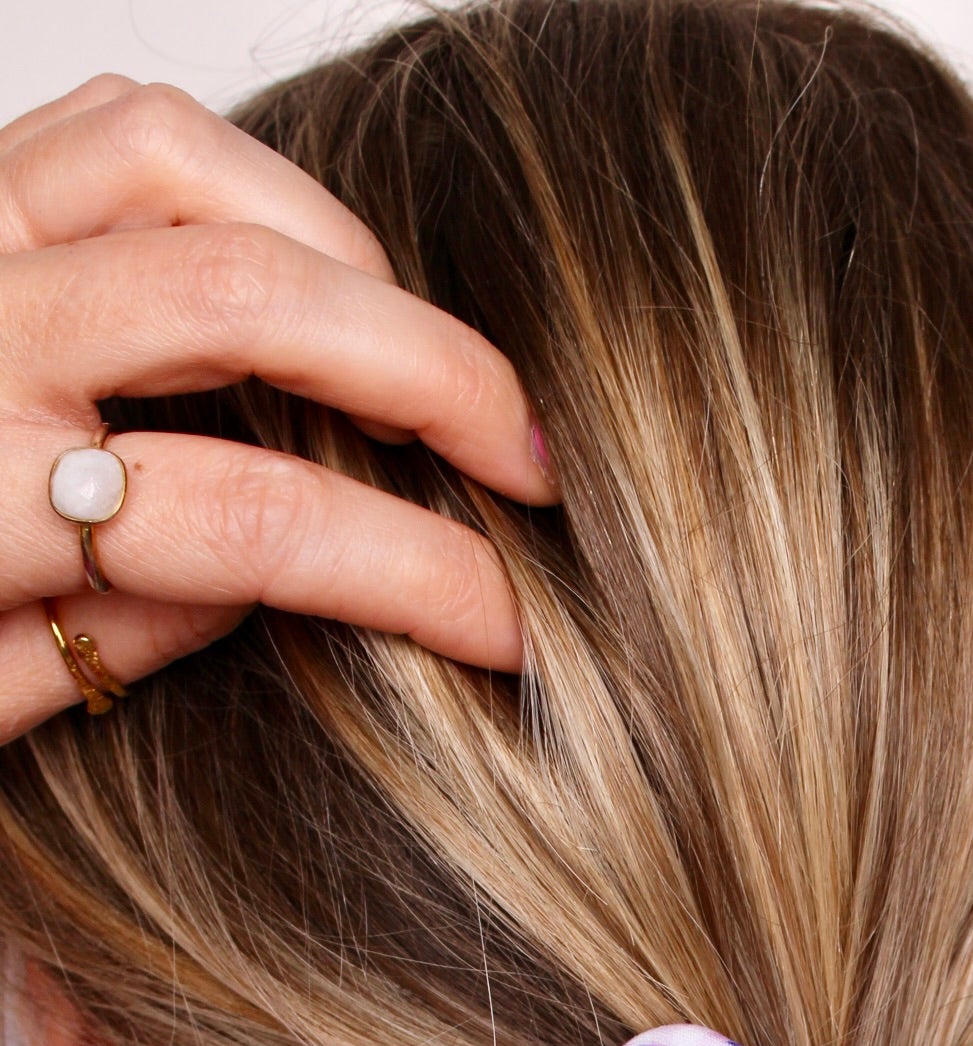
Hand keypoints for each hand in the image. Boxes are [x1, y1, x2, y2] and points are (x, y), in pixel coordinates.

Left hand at [0, 75, 553, 742]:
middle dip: (430, 373)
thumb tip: (258, 584)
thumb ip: (101, 649)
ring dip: (339, 253)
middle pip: (246, 302)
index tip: (514, 625)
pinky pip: (114, 128)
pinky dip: (235, 178)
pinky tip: (301, 271)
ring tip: (412, 357)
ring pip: (185, 169)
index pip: (250, 526)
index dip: (414, 575)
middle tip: (530, 460)